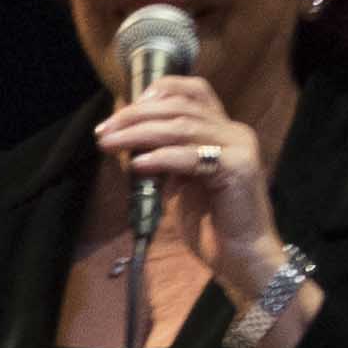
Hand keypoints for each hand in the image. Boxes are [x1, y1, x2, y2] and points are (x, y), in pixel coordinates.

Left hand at [97, 70, 279, 291]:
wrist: (242, 257)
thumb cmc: (211, 224)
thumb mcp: (180, 183)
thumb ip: (163, 158)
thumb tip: (126, 143)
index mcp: (223, 130)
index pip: (194, 90)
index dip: (160, 90)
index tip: (125, 107)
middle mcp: (234, 132)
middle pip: (180, 107)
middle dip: (136, 115)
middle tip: (104, 130)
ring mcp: (239, 148)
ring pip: (182, 127)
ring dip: (139, 133)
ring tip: (110, 142)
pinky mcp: (238, 169)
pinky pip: (192, 156)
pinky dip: (161, 158)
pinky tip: (138, 164)